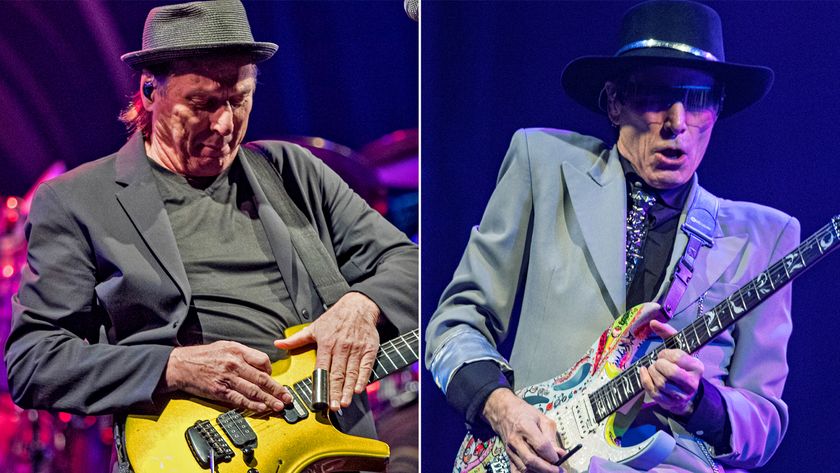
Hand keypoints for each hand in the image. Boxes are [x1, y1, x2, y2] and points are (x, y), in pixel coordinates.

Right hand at [162, 341, 291, 411]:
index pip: (263, 360)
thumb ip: (243, 353)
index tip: (274, 379)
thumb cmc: (202, 356)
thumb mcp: (224, 346)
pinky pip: (240, 400)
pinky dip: (252, 405)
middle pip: (262, 378)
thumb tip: (259, 364)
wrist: (180, 365)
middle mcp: (234, 364)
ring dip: (269, 400)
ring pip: (254, 390)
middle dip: (277, 389)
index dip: (271, 371)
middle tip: (287, 397)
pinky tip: (261, 409)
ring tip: (279, 405)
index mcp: (237, 351)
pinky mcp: (220, 391)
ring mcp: (227, 379)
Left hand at [273, 292, 379, 410]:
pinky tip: (359, 389)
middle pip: (338, 374)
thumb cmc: (335, 318)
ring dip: (348, 389)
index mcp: (327, 343)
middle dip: (336, 392)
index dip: (321, 383)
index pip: (322, 367)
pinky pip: (366, 366)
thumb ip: (296, 339)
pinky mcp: (369, 349)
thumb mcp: (314, 327)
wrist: (358, 306)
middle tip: (334, 407)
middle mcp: (341, 347)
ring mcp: (356, 349)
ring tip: (345, 403)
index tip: (319, 397)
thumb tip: (278, 344)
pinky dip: (363, 378)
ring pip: (352, 372)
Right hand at [483, 388, 565, 472]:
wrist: (505, 413)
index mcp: (525, 426)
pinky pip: (517, 471)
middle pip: (531, 460)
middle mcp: (515, 440)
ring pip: (525, 468)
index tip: (560, 457)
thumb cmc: (525, 414)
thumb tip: (560, 454)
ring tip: (550, 470)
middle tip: (559, 471)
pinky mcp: (509, 456)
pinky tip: (537, 472)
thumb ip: (551, 437)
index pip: (541, 446)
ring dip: (539, 472)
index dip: (552, 455)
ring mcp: (510, 450)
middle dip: (547, 469)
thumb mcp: (542, 419)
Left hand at [639, 319, 703, 415]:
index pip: (678, 357)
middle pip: (670, 372)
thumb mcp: (678, 347)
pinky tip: (644, 372)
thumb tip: (653, 322)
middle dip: (659, 364)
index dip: (666, 354)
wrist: (684, 391)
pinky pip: (653, 392)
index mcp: (697, 367)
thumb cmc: (679, 365)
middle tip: (657, 362)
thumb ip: (667, 333)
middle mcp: (692, 382)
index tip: (664, 354)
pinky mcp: (669, 403)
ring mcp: (681, 395)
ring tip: (653, 368)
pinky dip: (645, 380)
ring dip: (652, 372)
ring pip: (661, 383)